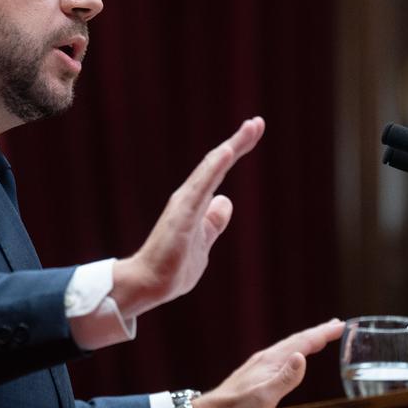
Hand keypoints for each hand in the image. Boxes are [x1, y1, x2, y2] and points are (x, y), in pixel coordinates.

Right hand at [111, 117, 264, 317]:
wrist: (149, 285)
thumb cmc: (173, 267)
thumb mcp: (203, 242)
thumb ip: (213, 222)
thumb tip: (225, 201)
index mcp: (196, 203)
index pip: (219, 171)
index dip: (237, 149)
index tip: (253, 130)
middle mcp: (190, 197)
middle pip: (217, 163)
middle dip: (238, 142)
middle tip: (258, 122)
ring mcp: (185, 204)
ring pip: (211, 169)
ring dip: (231, 148)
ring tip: (250, 129)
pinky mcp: (182, 216)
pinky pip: (200, 187)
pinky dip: (214, 168)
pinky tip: (227, 152)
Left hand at [192, 318, 344, 407]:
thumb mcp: (264, 397)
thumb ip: (285, 378)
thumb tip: (301, 356)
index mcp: (271, 360)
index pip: (301, 342)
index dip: (322, 334)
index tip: (340, 325)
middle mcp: (266, 358)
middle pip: (296, 340)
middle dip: (318, 332)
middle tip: (337, 325)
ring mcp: (260, 364)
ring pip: (289, 346)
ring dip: (307, 340)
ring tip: (321, 336)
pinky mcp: (256, 372)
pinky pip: (282, 354)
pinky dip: (295, 349)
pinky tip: (295, 355)